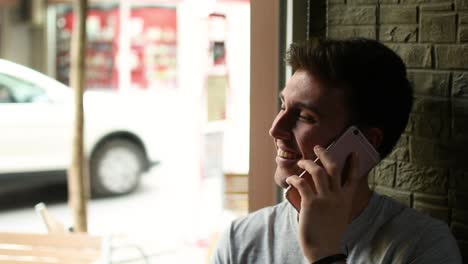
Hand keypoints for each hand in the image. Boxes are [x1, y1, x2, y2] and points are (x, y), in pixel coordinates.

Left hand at [285, 145, 359, 262]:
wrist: (324, 249)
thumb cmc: (329, 232)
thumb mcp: (338, 214)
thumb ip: (334, 200)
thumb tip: (322, 187)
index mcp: (346, 199)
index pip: (353, 177)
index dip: (354, 163)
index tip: (353, 152)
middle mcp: (337, 196)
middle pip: (333, 167)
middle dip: (325, 154)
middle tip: (317, 147)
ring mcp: (324, 199)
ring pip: (317, 171)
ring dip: (307, 163)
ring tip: (301, 162)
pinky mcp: (311, 203)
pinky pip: (302, 184)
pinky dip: (294, 178)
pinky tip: (290, 179)